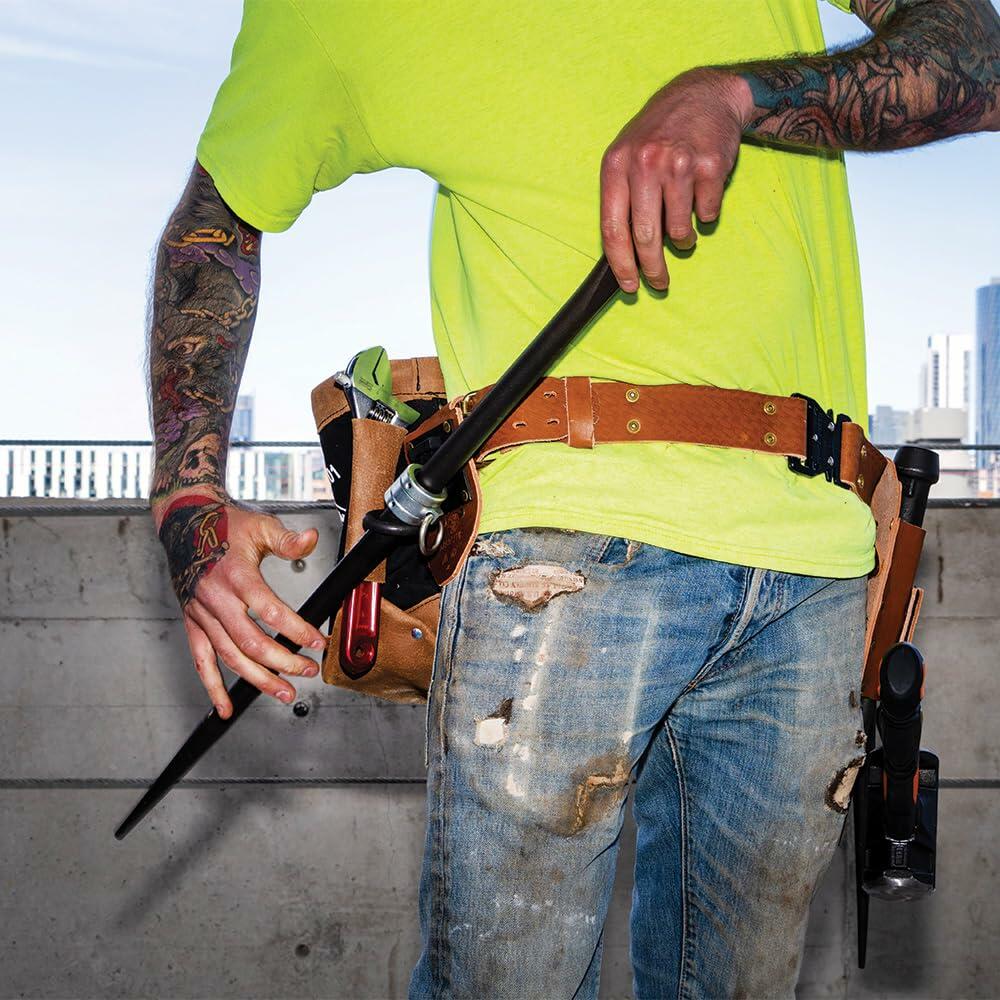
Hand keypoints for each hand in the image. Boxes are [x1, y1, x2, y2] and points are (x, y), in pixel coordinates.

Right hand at [154, 491, 326, 717]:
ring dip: (257, 679)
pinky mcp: (193, 623)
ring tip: (284, 692)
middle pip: (251, 642)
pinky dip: (212, 687)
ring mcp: (202, 614)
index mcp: (236, 576)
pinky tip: (226, 707)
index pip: (270, 611)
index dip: (297, 630)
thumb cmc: (225, 526)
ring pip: (230, 656)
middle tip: (307, 671)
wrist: (185, 524)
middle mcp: (217, 599)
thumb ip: (287, 539)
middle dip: (282, 662)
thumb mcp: (261, 526)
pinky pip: (201, 660)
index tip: (317, 642)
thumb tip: (312, 539)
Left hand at [600, 68, 751, 291]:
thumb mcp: (628, 156)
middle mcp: (646, 163)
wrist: (703, 94)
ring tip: (683, 231)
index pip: (614, 228)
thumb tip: (625, 253)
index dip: (621, 264)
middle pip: (647, 237)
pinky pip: (707, 213)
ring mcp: (679, 163)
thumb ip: (623, 199)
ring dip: (683, 240)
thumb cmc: (660, 133)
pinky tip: (701, 196)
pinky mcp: (711, 166)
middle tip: (659, 282)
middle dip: (653, 268)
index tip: (630, 286)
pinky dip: (705, 215)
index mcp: (617, 165)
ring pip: (680, 230)